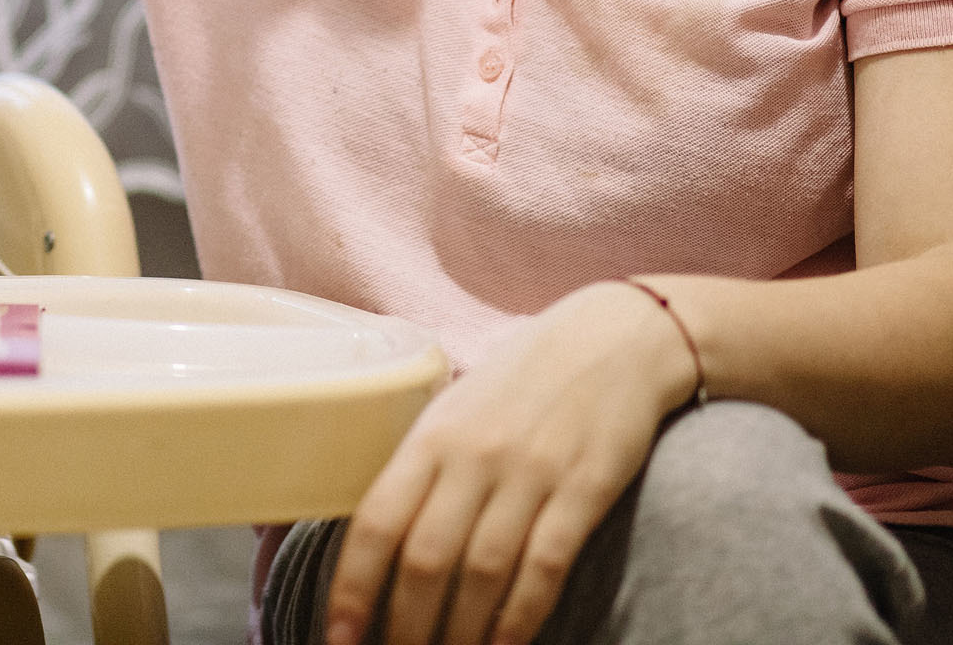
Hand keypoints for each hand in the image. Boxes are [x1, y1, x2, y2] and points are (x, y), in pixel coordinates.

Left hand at [325, 281, 699, 644]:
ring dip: (460, 633)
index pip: (375, 521)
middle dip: (404, 626)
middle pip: (425, 559)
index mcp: (430, 436)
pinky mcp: (584, 488)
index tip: (338, 636)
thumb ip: (421, 469)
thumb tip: (378, 542)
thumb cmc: (523, 381)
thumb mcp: (457, 410)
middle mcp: (473, 456)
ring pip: (482, 573)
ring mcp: (530, 473)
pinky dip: (522, 617)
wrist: (614, 339)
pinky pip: (545, 567)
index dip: (351, 586)